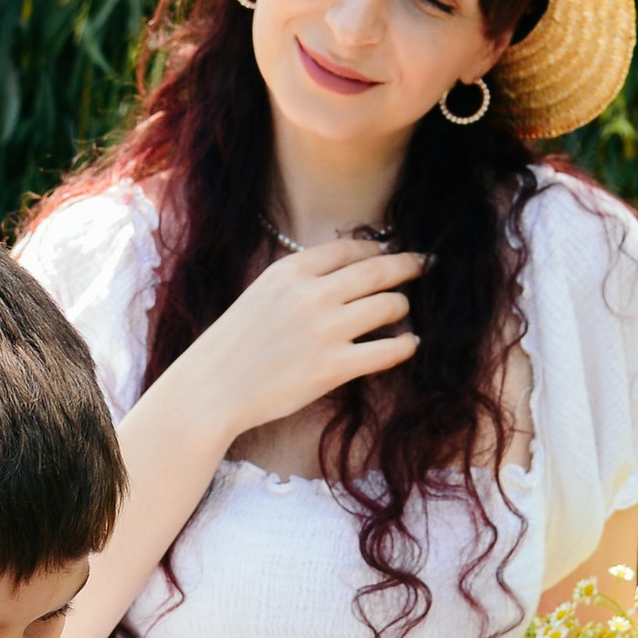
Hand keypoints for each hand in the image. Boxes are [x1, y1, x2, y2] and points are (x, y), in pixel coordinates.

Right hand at [189, 238, 425, 439]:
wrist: (212, 388)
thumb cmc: (234, 344)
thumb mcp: (261, 294)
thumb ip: (300, 280)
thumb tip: (346, 272)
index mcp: (291, 271)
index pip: (351, 249)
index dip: (379, 248)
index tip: (393, 250)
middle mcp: (312, 294)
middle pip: (380, 270)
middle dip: (409, 266)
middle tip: (426, 265)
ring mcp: (326, 330)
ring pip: (391, 305)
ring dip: (403, 307)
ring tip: (404, 313)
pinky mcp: (334, 367)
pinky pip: (389, 349)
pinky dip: (406, 345)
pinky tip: (409, 344)